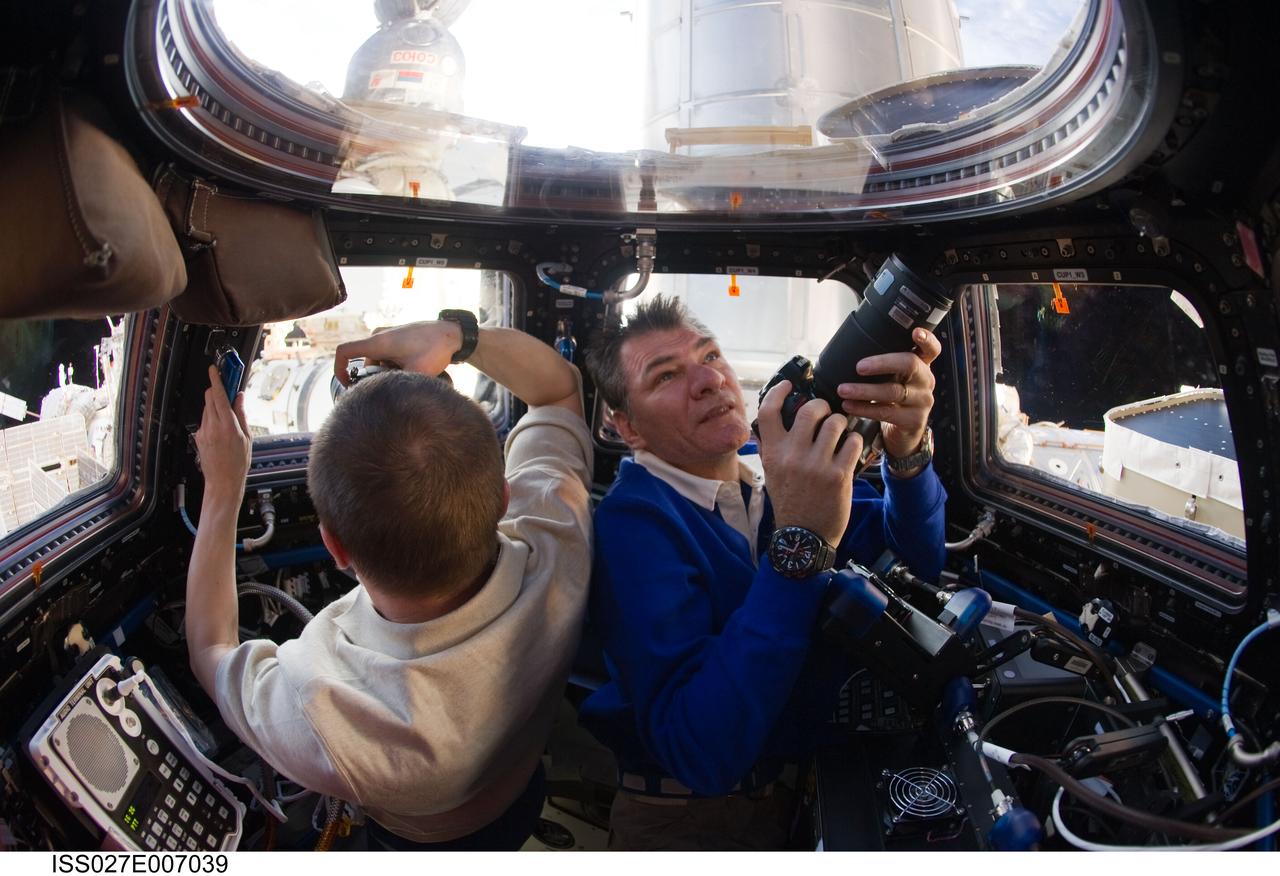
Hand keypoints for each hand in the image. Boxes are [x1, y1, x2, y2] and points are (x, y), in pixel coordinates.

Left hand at [194, 366, 251, 500]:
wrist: (223, 481)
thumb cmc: (238, 462)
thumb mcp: (247, 437)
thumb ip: (241, 414)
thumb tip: (239, 397)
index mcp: (227, 425)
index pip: (218, 396)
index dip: (216, 380)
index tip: (214, 369)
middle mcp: (212, 427)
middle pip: (209, 399)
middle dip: (216, 393)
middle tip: (228, 393)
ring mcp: (203, 432)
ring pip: (206, 409)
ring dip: (215, 407)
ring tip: (228, 419)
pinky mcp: (198, 437)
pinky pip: (205, 421)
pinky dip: (212, 420)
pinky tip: (221, 432)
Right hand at [332, 320, 462, 384]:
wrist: (452, 334)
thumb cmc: (434, 350)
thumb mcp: (416, 374)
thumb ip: (397, 386)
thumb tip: (388, 401)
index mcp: (378, 343)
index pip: (344, 352)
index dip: (339, 370)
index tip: (347, 385)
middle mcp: (379, 336)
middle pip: (364, 361)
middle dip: (373, 377)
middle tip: (391, 388)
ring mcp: (388, 335)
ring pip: (377, 359)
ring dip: (386, 372)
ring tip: (408, 377)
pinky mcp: (397, 337)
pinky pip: (386, 354)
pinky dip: (393, 365)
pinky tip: (411, 370)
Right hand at [755, 380, 861, 545]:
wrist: (804, 536)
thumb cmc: (789, 501)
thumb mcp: (772, 473)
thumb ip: (770, 447)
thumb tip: (768, 421)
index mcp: (773, 453)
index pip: (769, 411)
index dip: (779, 391)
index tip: (789, 384)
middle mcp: (793, 456)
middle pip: (810, 410)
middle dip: (822, 406)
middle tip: (826, 413)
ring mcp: (817, 465)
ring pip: (836, 423)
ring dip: (841, 424)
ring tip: (840, 433)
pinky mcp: (839, 475)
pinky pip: (852, 441)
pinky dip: (854, 441)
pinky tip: (850, 448)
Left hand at [836, 327, 940, 458]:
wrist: (903, 434)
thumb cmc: (893, 400)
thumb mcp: (895, 379)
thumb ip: (885, 366)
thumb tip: (850, 349)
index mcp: (922, 366)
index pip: (932, 349)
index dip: (927, 339)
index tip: (915, 332)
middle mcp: (926, 381)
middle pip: (910, 364)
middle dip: (882, 363)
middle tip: (858, 367)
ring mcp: (922, 401)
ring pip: (893, 391)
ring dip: (864, 390)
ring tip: (843, 390)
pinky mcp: (913, 420)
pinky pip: (886, 412)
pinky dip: (864, 408)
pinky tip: (849, 406)